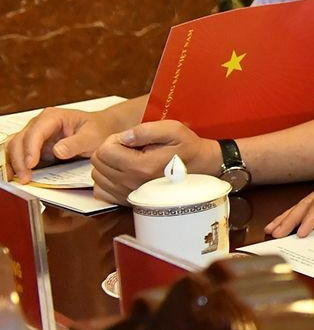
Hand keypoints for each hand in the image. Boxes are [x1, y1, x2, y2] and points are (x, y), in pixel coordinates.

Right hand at [5, 106, 118, 179]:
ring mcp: (35, 135)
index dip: (30, 149)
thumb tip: (57, 151)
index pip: (35, 133)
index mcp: (52, 117)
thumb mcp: (92, 136)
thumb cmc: (98, 129)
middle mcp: (39, 124)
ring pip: (14, 147)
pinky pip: (19, 154)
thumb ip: (76, 143)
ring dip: (13, 163)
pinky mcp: (35, 146)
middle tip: (25, 178)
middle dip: (19, 160)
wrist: (102, 129)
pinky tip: (17, 175)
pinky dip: (15, 164)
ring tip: (19, 179)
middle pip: (19, 140)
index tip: (30, 164)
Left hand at [89, 122, 216, 202]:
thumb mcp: (172, 129)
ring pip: (97, 176)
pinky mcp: (128, 200)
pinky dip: (107, 180)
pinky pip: (101, 190)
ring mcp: (128, 194)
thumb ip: (144, 130)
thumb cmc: (187, 147)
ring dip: (108, 164)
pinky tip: (123, 173)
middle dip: (109, 150)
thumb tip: (122, 137)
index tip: (131, 139)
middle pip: (98, 163)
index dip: (115, 139)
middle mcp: (131, 183)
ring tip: (128, 159)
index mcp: (140, 166)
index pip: (104, 150)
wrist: (201, 167)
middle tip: (130, 148)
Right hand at [266, 152, 313, 237]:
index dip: (311, 218)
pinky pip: (312, 208)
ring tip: (271, 229)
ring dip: (288, 217)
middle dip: (290, 218)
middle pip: (307, 202)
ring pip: (305, 204)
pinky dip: (299, 216)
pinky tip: (287, 223)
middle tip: (275, 232)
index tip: (301, 232)